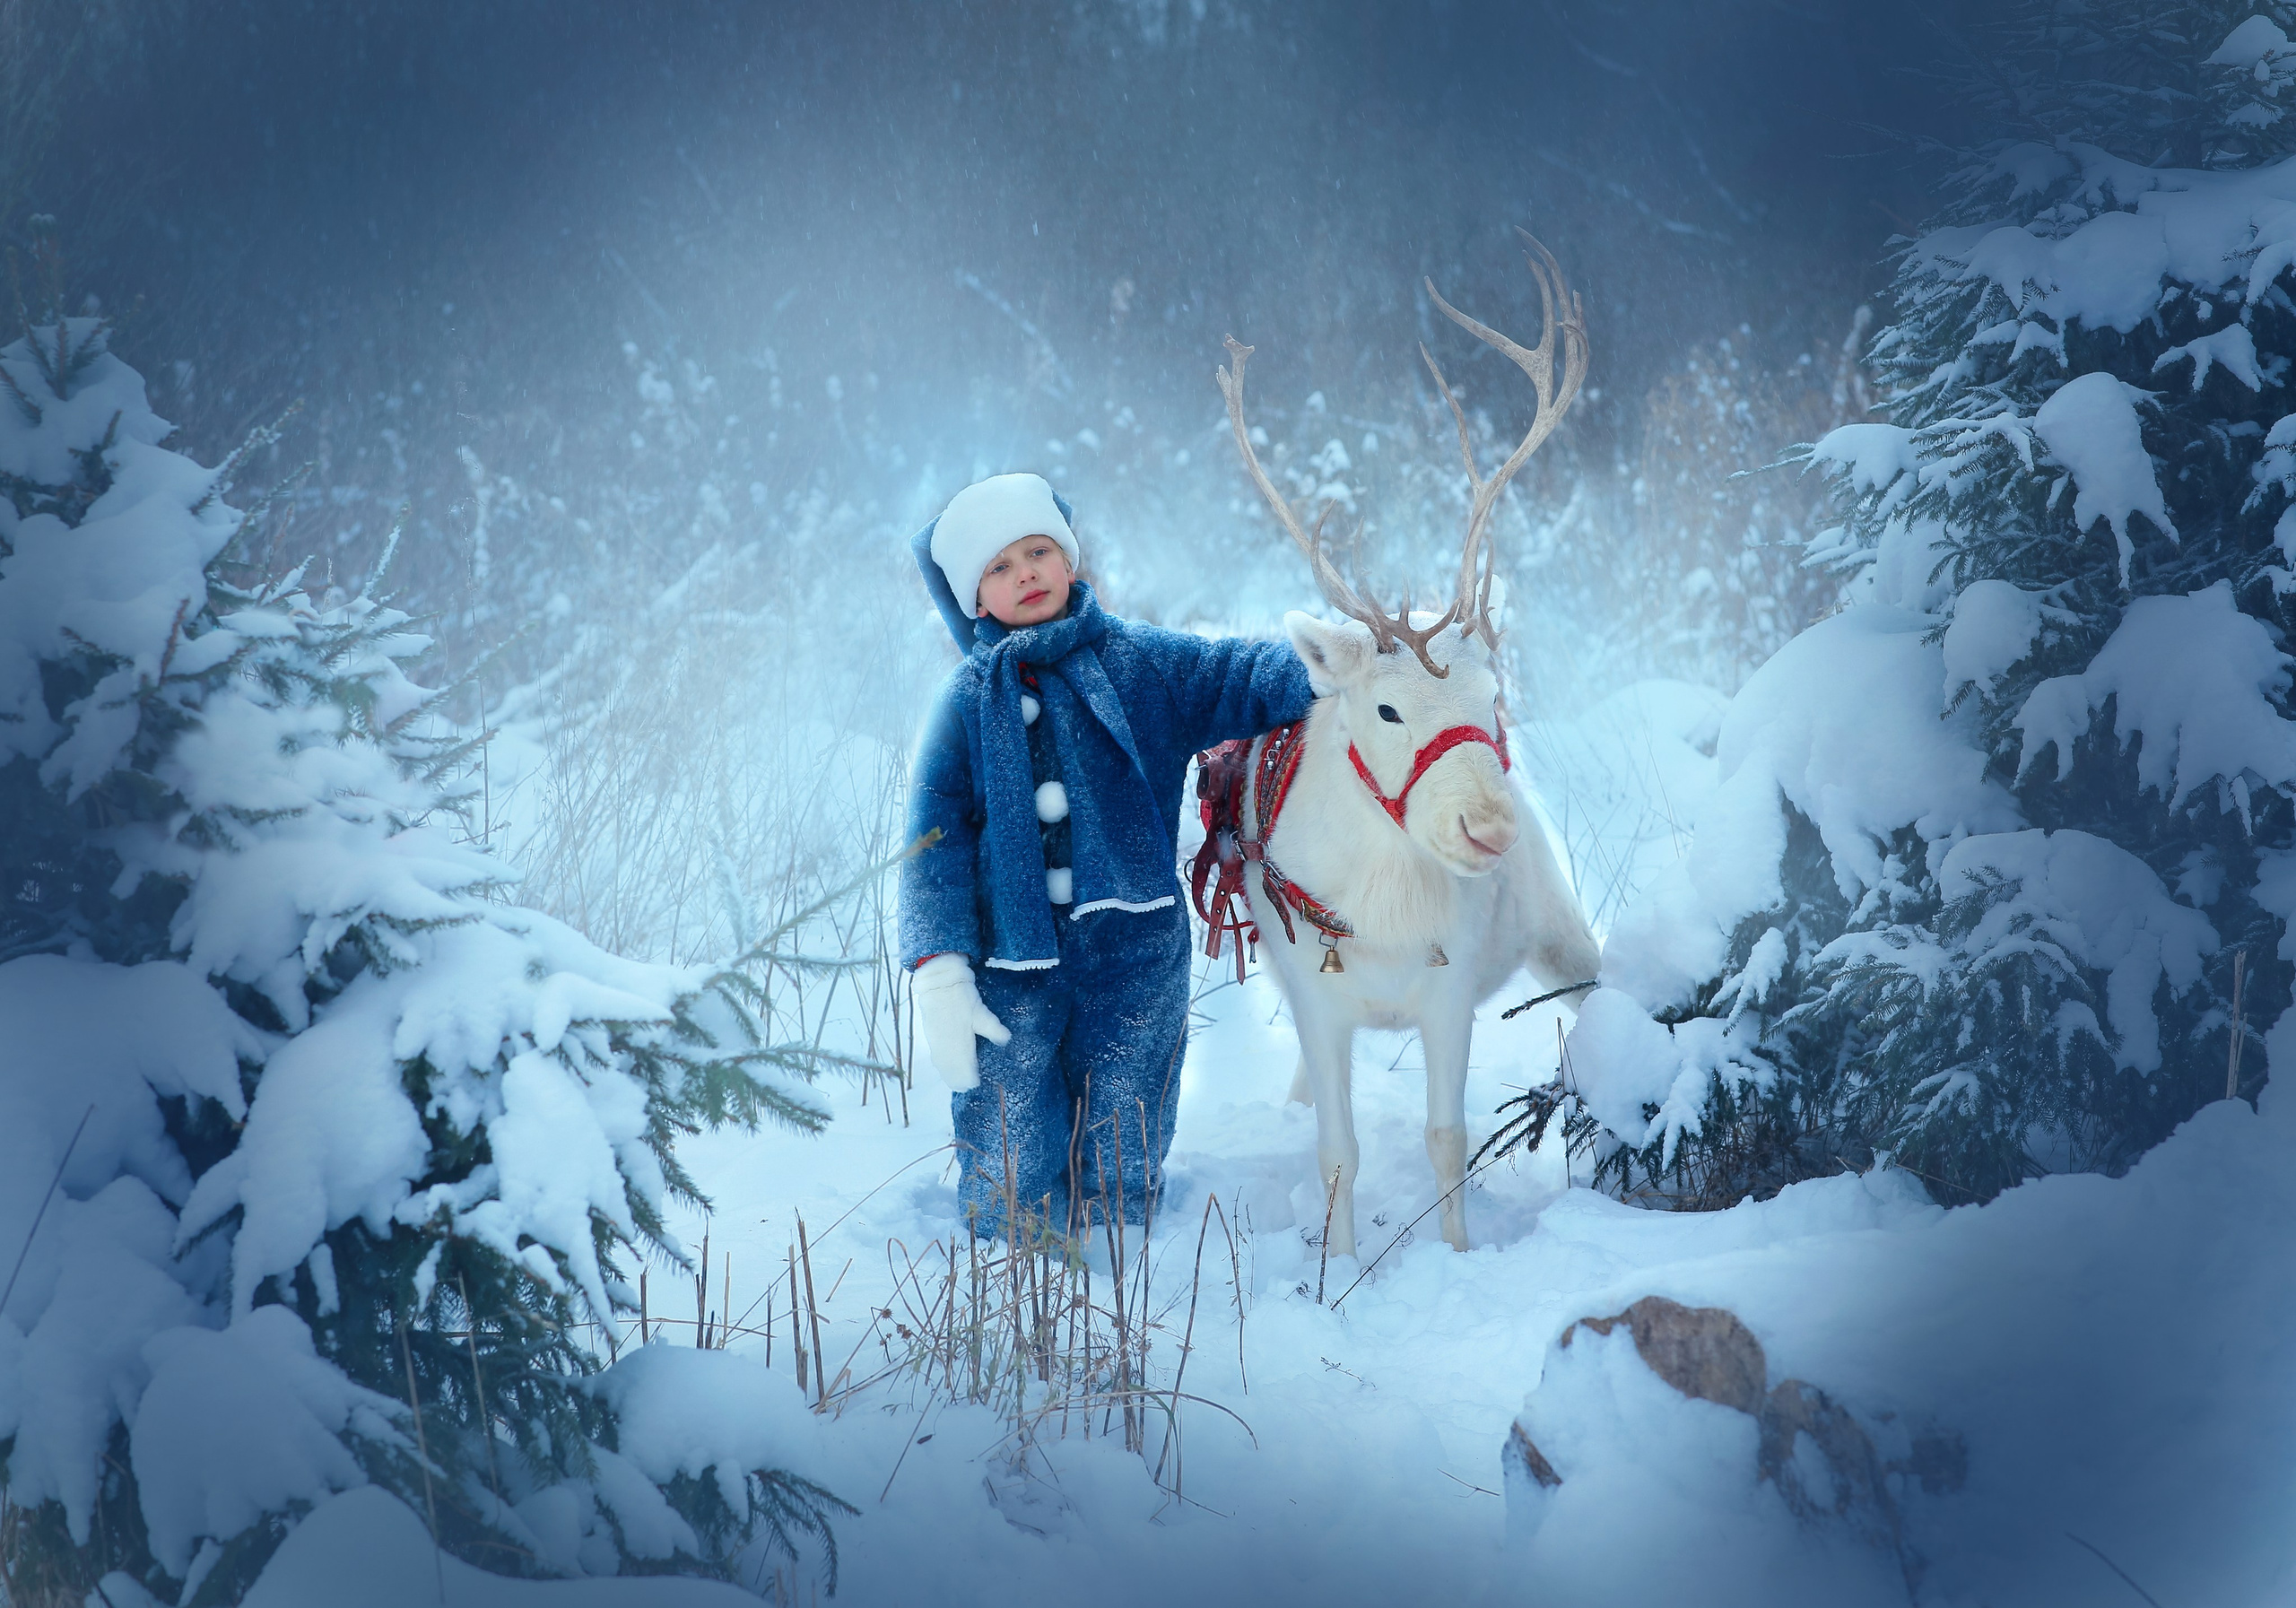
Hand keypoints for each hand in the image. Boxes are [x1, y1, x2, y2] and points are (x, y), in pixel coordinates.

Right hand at [910, 954, 1009, 1091]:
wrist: (939, 982)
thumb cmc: (962, 996)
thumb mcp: (981, 1011)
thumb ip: (992, 1028)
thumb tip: (1006, 1039)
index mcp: (960, 1041)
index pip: (964, 1066)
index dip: (969, 1077)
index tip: (975, 1083)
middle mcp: (946, 1044)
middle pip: (951, 1069)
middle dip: (957, 1079)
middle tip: (965, 1087)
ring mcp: (936, 1040)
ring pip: (941, 1063)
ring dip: (948, 1074)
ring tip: (955, 1083)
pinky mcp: (930, 1034)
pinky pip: (935, 1055)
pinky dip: (940, 1064)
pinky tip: (943, 1067)